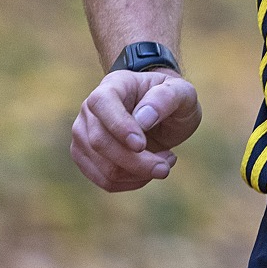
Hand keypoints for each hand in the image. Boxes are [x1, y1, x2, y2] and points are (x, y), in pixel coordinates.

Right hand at [69, 68, 200, 191]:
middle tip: (166, 165)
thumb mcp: (182, 92)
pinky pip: (104, 181)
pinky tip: (149, 173)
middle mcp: (91, 108)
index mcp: (114, 85)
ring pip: (103, 167)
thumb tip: (142, 119)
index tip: (142, 145)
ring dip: (138, 174)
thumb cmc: (172, 100)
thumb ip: (166, 99)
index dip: (119, 126)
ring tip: (163, 164)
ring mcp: (84, 134)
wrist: (163, 115)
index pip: (102, 103)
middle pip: (100, 142)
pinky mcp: (87, 158)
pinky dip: (131, 182)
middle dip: (137, 161)